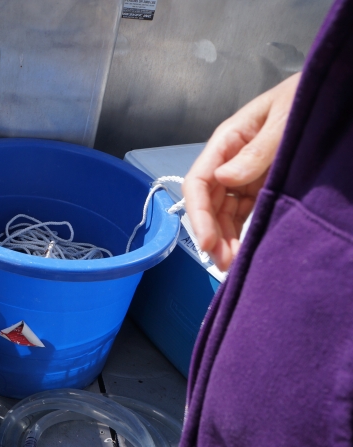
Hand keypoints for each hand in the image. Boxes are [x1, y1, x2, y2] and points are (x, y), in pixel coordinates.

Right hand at [183, 72, 299, 270]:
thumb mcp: (284, 120)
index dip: (199, 213)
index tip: (208, 242)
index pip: (199, 181)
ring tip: (230, 265)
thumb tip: (224, 180)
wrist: (336, 91)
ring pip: (223, 211)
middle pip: (208, 201)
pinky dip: (238, 232)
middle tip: (222, 263)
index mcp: (228, 140)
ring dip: (223, 238)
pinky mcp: (259, 184)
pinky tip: (241, 250)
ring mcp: (244, 173)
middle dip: (211, 233)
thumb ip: (256, 150)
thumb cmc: (307, 99)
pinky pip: (242, 212)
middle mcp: (229, 159)